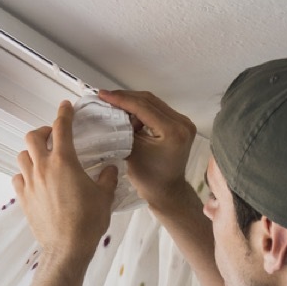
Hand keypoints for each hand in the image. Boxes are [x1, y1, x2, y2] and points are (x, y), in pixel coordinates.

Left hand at [14, 101, 117, 262]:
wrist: (67, 248)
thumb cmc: (87, 222)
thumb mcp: (104, 197)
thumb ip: (107, 178)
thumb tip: (110, 169)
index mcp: (64, 161)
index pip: (61, 128)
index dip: (64, 114)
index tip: (65, 107)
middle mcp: (43, 168)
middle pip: (33, 137)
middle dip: (42, 132)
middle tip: (52, 136)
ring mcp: (30, 183)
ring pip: (22, 156)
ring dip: (31, 153)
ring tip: (42, 158)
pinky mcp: (24, 199)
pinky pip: (18, 179)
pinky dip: (24, 175)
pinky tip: (34, 180)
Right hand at [97, 89, 197, 212]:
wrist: (166, 191)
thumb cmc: (148, 178)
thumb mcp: (132, 151)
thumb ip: (124, 128)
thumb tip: (112, 109)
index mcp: (172, 131)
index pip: (143, 107)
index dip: (121, 99)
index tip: (102, 94)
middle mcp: (182, 123)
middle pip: (150, 101)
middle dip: (126, 97)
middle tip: (106, 96)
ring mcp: (184, 122)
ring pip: (154, 103)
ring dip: (133, 102)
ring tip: (115, 104)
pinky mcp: (181, 124)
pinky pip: (158, 110)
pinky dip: (142, 109)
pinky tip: (128, 112)